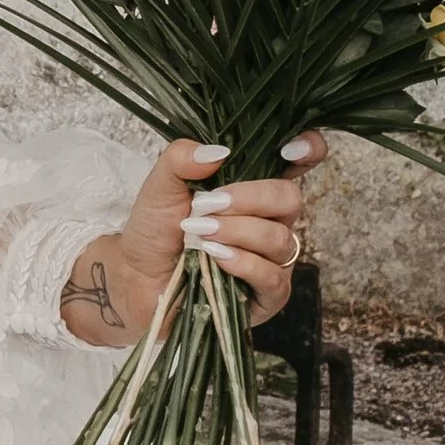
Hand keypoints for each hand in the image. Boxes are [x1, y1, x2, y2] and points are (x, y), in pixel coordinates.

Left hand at [61, 134, 326, 347]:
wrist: (137, 278)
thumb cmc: (155, 230)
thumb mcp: (160, 187)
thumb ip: (181, 160)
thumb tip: (218, 151)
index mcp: (253, 187)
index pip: (298, 162)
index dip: (307, 149)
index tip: (289, 150)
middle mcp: (270, 220)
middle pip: (290, 197)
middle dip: (251, 198)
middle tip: (209, 204)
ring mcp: (273, 259)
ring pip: (281, 239)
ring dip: (238, 233)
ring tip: (201, 234)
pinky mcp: (268, 296)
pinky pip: (273, 278)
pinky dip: (244, 264)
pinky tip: (216, 259)